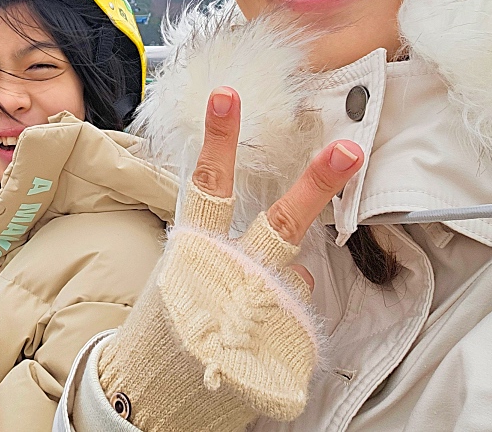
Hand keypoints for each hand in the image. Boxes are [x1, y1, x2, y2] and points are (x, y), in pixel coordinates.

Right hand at [96, 87, 364, 430]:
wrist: (144, 396)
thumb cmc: (162, 325)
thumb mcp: (181, 277)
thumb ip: (223, 254)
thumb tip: (296, 257)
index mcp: (194, 251)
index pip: (207, 185)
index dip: (219, 139)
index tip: (228, 95)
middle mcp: (227, 276)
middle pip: (278, 223)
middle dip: (315, 185)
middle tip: (347, 148)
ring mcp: (254, 314)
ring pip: (300, 269)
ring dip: (323, 248)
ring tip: (340, 212)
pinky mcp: (274, 349)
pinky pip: (297, 313)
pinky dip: (289, 308)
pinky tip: (269, 319)